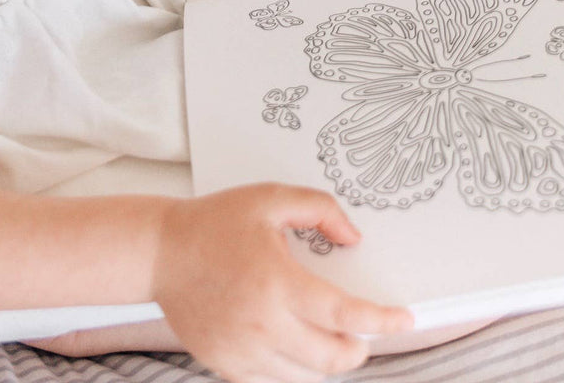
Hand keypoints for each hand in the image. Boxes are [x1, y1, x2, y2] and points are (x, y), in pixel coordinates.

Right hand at [150, 184, 412, 382]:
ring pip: (305, 377)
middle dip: (357, 348)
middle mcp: (263, 324)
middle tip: (363, 334)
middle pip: (331, 358)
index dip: (381, 321)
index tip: (403, 319)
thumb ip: (319, 209)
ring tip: (327, 338)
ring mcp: (243, 350)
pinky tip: (292, 347)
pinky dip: (292, 370)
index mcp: (277, 282)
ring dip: (325, 361)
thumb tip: (353, 238)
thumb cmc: (214, 223)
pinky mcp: (227, 364)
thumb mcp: (269, 199)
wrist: (160, 252)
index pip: (344, 315)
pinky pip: (272, 382)